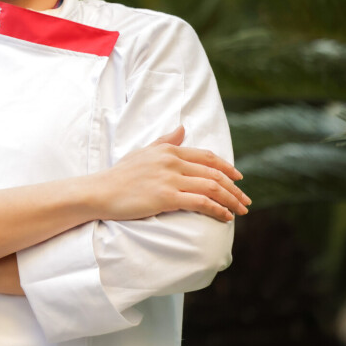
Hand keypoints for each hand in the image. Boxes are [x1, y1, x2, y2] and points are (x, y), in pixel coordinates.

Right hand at [97, 126, 250, 222]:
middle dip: (234, 188)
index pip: (207, 157)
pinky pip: (201, 202)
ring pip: (212, 188)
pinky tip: (225, 217)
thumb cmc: (119, 175)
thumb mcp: (143, 152)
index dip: (226, 167)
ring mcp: (170, 179)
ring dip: (231, 200)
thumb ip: (165, 142)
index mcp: (169, 150)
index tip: (239, 178)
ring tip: (240, 210)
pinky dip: (217, 210)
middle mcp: (172, 161)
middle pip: (214, 173)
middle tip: (245, 200)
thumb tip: (182, 128)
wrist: (100, 192)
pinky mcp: (166, 197)